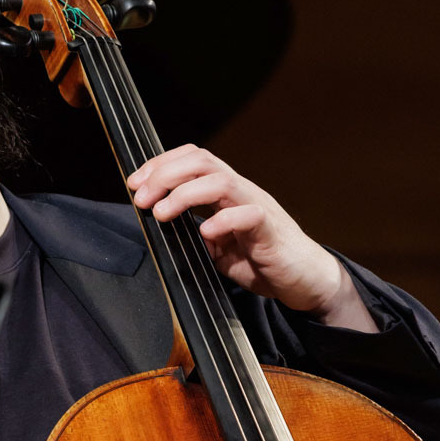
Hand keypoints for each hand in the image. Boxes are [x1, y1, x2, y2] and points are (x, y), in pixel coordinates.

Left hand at [127, 146, 376, 331]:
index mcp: (226, 192)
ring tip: (162, 213)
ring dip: (185, 194)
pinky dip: (223, 221)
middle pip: (201, 161)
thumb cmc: (262, 261)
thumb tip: (161, 231)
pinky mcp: (271, 229)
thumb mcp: (218, 249)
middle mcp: (241, 191)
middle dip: (164, 174)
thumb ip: (194, 235)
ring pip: (220, 181)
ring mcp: (257, 207)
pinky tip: (205, 233)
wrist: (305, 280)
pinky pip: (248, 215)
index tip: (134, 184)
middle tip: (141, 198)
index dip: (160, 165)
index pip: (192, 160)